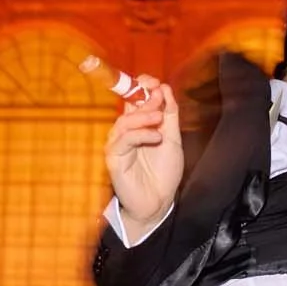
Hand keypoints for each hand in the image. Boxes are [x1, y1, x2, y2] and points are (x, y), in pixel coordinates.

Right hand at [105, 79, 182, 238]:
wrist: (159, 202)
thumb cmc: (164, 173)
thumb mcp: (172, 139)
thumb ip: (169, 115)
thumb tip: (165, 88)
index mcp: (137, 125)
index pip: (133, 98)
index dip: (141, 86)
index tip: (155, 82)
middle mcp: (124, 132)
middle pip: (127, 107)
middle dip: (145, 99)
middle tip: (159, 98)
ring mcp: (117, 144)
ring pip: (124, 121)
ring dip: (143, 115)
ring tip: (159, 119)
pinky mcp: (114, 158)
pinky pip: (124, 140)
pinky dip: (141, 134)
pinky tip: (157, 137)